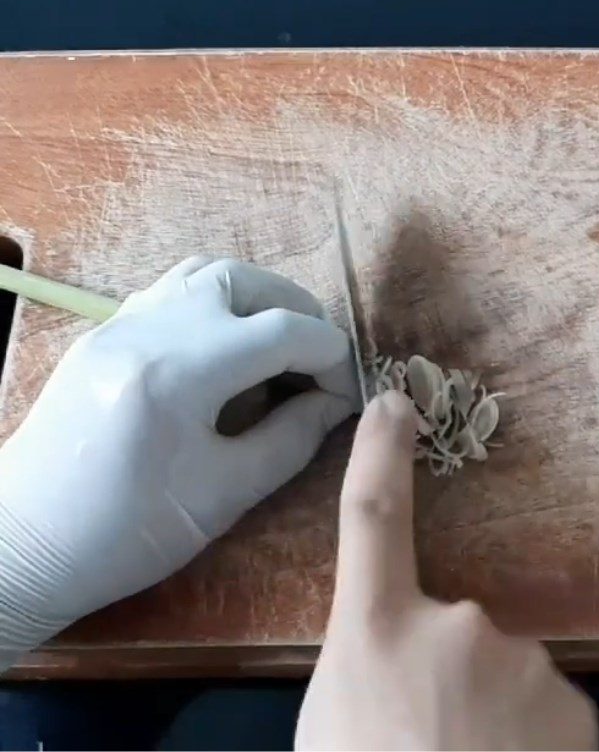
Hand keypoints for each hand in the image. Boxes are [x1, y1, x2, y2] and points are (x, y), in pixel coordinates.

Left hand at [0, 257, 357, 665]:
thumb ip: (291, 439)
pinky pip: (171, 292)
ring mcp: (118, 323)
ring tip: (277, 346)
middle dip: (298, 313)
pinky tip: (224, 351)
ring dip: (256, 299)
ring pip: (205, 274)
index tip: (346, 390)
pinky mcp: (102, 333)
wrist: (23, 546)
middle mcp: (147, 327)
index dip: (331, 354)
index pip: (283, 330)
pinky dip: (215, 306)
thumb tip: (336, 402)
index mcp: (180, 372)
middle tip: (317, 361)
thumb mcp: (225, 495)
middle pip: (246, 281)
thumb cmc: (127, 533)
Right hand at [296, 391, 597, 750]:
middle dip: (442, 669)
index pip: (371, 518)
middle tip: (424, 736)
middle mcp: (454, 625)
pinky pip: (540, 702)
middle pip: (451, 624)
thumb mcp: (333, 722)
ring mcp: (521, 660)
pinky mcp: (574, 703)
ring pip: (499, 668)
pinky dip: (526, 733)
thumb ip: (364, 662)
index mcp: (376, 630)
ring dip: (485, 706)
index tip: (391, 401)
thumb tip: (392, 647)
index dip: (379, 455)